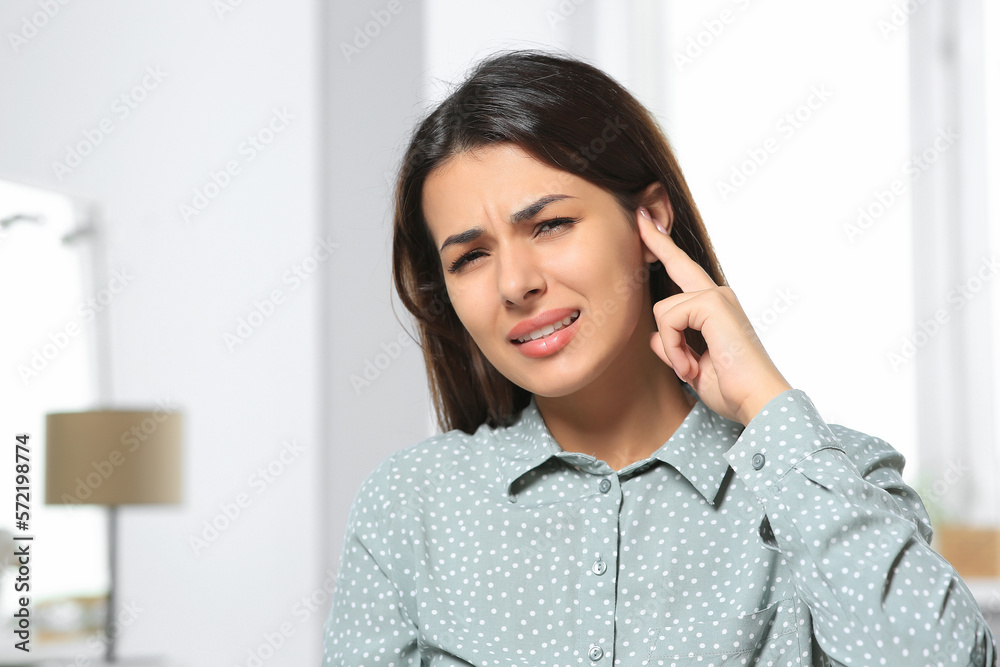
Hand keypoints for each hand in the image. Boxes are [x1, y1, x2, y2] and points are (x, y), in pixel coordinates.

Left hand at [637, 206, 792, 426]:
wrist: (756, 401)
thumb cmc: (732, 389)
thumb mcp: (692, 368)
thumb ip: (672, 348)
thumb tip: (655, 337)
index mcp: (715, 309)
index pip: (684, 273)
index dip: (664, 248)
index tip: (648, 224)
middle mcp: (718, 296)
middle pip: (677, 262)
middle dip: (656, 239)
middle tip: (640, 213)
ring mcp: (717, 297)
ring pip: (664, 310)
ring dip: (671, 347)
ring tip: (691, 369)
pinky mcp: (713, 304)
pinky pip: (670, 319)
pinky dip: (674, 347)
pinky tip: (692, 366)